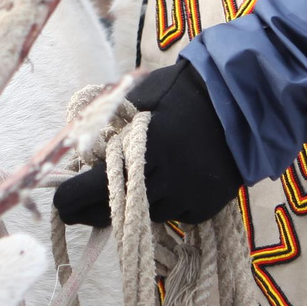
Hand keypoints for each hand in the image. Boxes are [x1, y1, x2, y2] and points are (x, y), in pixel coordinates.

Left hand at [53, 63, 243, 228]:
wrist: (246, 102)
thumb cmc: (187, 90)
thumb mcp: (142, 98)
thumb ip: (113, 125)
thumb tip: (83, 151)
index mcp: (144, 151)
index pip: (92, 188)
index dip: (70, 198)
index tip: (59, 200)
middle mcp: (165, 181)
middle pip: (113, 213)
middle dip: (89, 211)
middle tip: (74, 209)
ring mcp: (187, 198)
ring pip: (145, 215)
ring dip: (131, 206)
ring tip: (129, 187)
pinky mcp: (205, 208)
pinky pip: (174, 215)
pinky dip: (164, 203)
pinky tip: (167, 184)